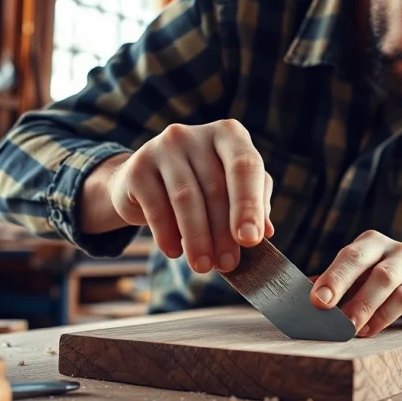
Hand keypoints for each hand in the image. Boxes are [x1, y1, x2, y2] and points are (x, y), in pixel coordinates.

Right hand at [92, 119, 273, 273]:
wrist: (146, 181)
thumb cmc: (203, 185)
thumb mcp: (233, 188)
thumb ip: (255, 204)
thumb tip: (264, 232)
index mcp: (228, 134)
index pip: (245, 166)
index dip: (249, 204)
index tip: (250, 239)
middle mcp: (195, 134)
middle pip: (214, 187)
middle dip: (223, 232)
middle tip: (228, 264)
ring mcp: (163, 147)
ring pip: (186, 198)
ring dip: (197, 238)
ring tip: (204, 265)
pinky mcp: (137, 168)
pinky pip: (156, 207)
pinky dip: (167, 235)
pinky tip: (175, 252)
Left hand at [309, 230, 401, 336]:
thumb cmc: (382, 285)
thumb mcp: (359, 280)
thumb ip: (333, 285)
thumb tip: (300, 296)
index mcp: (371, 243)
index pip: (349, 255)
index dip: (331, 276)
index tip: (315, 299)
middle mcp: (393, 248)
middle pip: (365, 262)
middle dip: (341, 284)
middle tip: (324, 308)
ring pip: (386, 280)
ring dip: (364, 305)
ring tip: (349, 327)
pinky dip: (385, 316)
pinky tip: (370, 330)